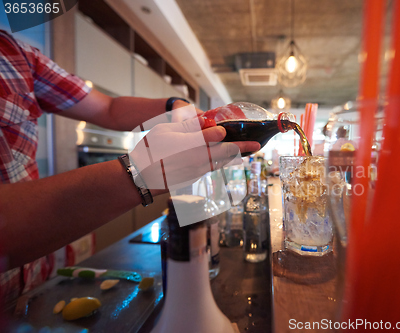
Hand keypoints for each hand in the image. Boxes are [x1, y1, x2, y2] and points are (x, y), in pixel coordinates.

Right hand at [129, 104, 259, 191]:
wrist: (142, 177)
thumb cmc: (151, 150)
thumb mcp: (166, 130)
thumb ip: (187, 125)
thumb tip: (204, 120)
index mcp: (194, 143)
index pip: (219, 135)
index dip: (222, 131)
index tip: (223, 129)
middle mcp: (200, 158)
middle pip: (229, 152)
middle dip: (244, 148)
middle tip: (257, 145)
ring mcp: (199, 170)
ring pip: (222, 163)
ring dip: (234, 157)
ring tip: (245, 153)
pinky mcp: (195, 178)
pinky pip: (213, 169)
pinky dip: (221, 163)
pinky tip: (222, 160)